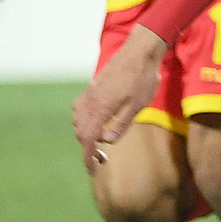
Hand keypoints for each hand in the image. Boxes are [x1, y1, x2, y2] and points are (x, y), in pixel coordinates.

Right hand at [73, 25, 167, 172]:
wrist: (139, 52)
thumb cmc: (142, 79)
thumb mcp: (137, 105)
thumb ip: (121, 125)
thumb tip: (106, 141)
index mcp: (100, 108)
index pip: (88, 138)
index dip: (88, 156)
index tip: (91, 169)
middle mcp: (89, 101)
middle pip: (81, 131)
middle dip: (88, 147)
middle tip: (102, 158)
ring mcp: (89, 93)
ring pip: (78, 120)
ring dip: (86, 134)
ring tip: (101, 141)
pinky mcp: (92, 87)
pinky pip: (80, 108)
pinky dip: (84, 120)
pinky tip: (97, 121)